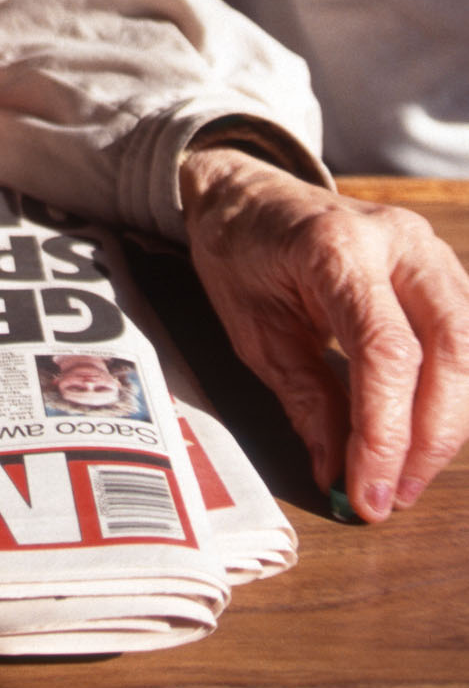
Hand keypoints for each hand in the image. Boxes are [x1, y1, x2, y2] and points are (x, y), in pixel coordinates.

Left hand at [179, 146, 468, 522]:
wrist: (246, 192)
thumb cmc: (241, 252)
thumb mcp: (252, 330)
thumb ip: (304, 400)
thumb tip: (338, 474)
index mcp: (337, 248)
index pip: (387, 354)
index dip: (386, 435)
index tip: (370, 495)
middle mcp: (398, 241)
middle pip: (450, 350)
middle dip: (431, 436)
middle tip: (396, 495)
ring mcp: (429, 249)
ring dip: (447, 420)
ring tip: (407, 474)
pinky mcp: (442, 268)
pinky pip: (465, 336)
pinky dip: (452, 390)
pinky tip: (424, 430)